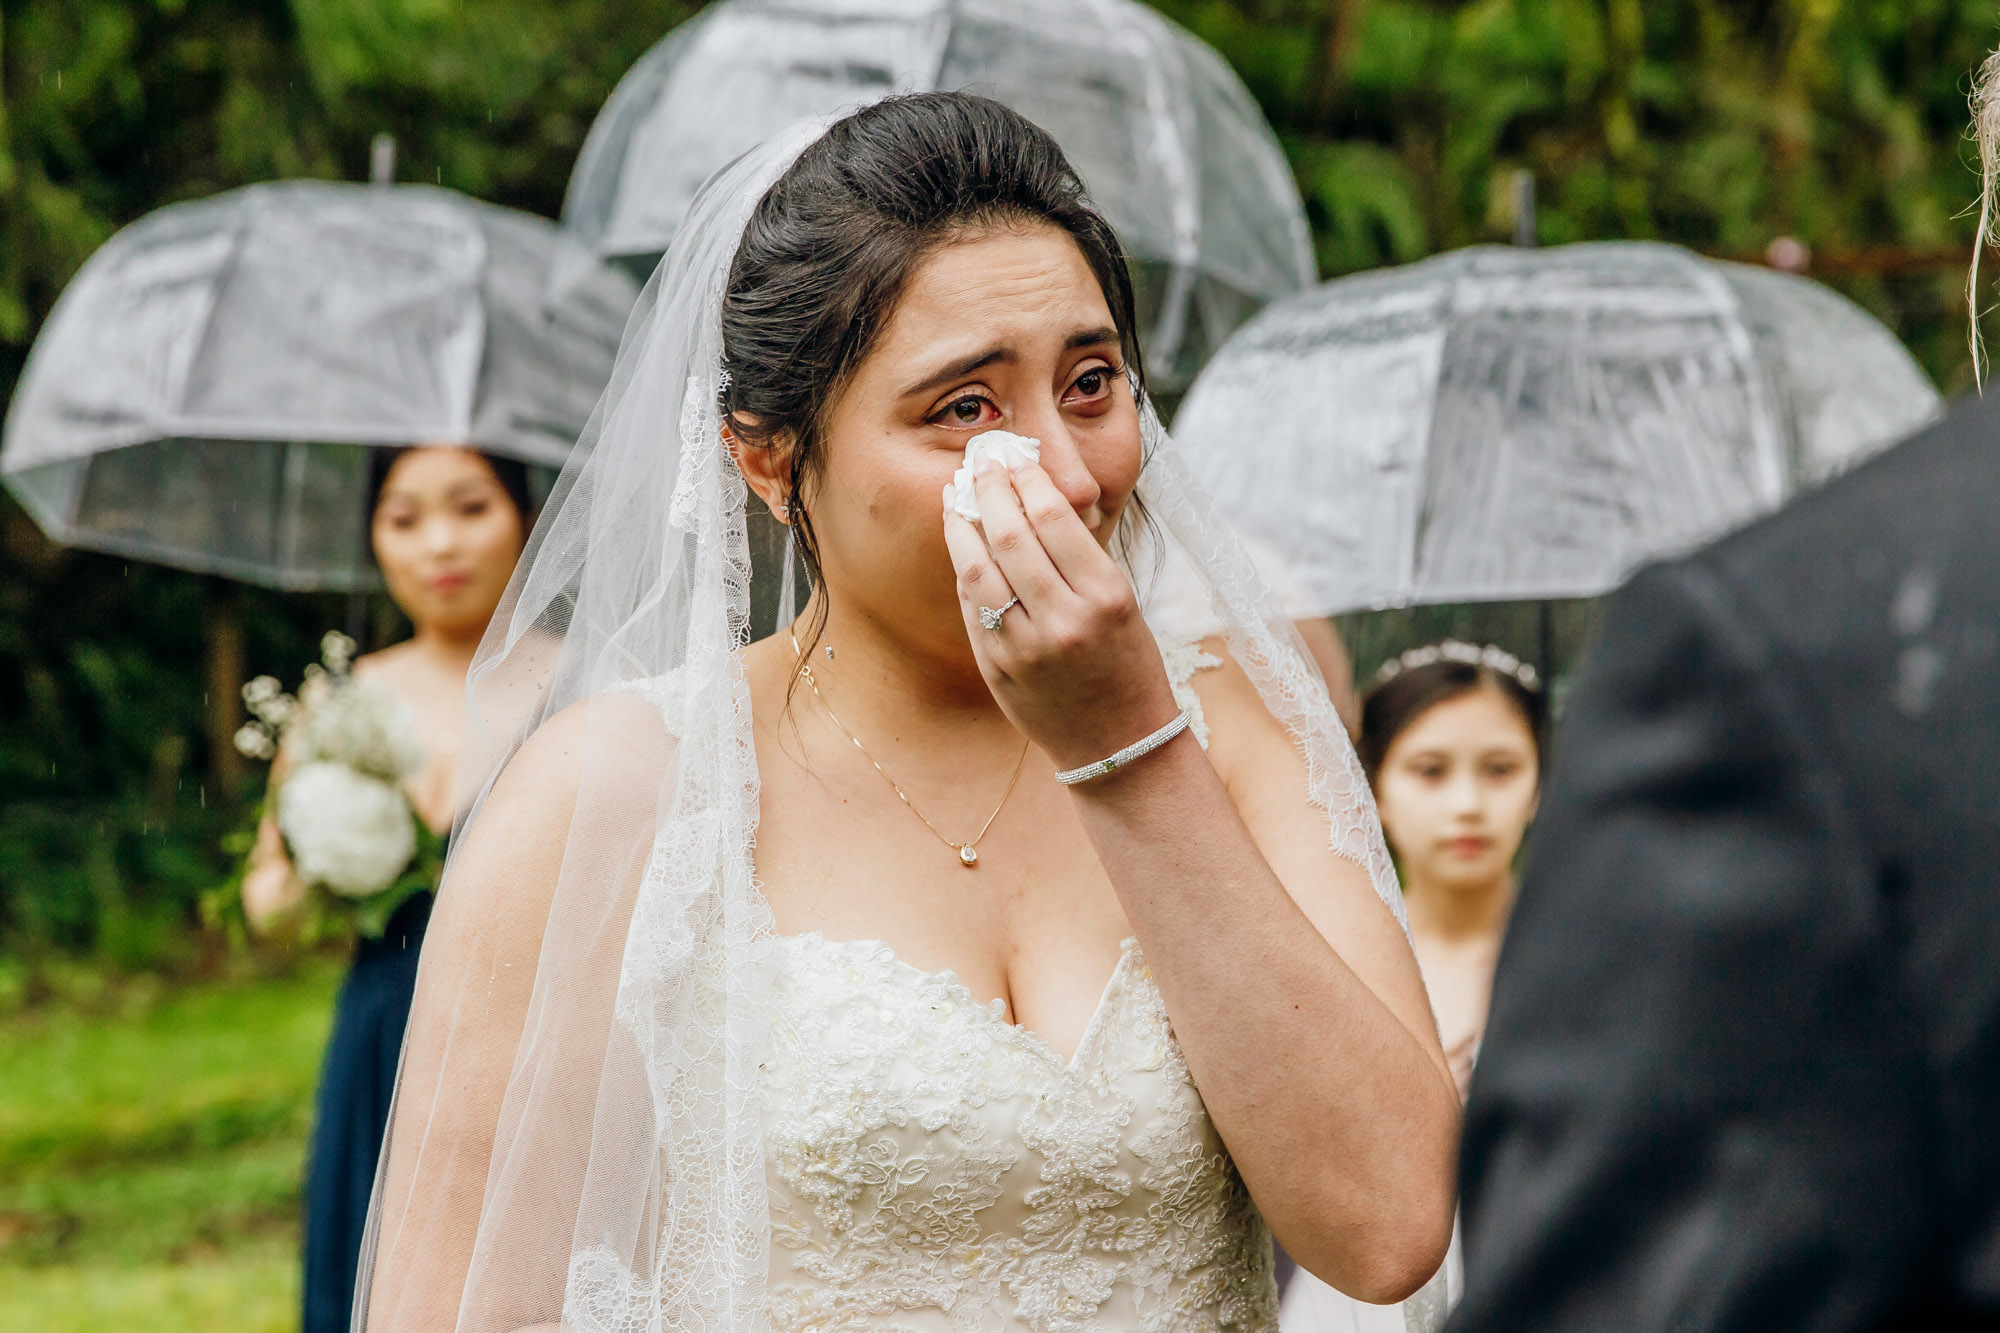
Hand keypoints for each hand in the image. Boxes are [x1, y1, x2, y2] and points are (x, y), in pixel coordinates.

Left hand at [940, 458, 1180, 772]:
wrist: (1118, 743)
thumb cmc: (1127, 663)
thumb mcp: (1122, 604)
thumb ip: (1078, 556)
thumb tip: (1031, 498)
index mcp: (1105, 597)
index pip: (1055, 518)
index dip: (1027, 479)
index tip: (1016, 459)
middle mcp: (1064, 621)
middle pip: (1010, 535)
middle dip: (990, 491)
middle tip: (980, 465)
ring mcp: (1026, 649)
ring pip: (977, 570)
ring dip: (961, 526)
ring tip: (958, 499)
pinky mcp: (998, 669)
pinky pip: (971, 607)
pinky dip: (964, 570)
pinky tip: (962, 546)